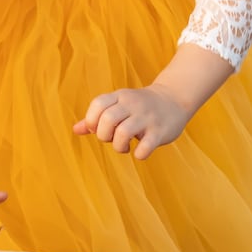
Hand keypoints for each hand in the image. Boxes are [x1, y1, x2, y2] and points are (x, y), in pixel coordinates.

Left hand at [73, 86, 190, 159]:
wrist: (175, 99)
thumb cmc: (141, 106)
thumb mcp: (119, 105)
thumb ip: (98, 117)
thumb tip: (76, 130)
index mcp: (120, 97)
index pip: (98, 104)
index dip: (92, 120)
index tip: (99, 128)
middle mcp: (133, 104)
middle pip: (107, 119)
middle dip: (104, 135)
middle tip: (112, 139)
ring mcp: (147, 118)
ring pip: (123, 133)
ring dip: (119, 146)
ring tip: (125, 147)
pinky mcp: (160, 132)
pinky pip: (145, 147)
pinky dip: (139, 154)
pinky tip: (140, 151)